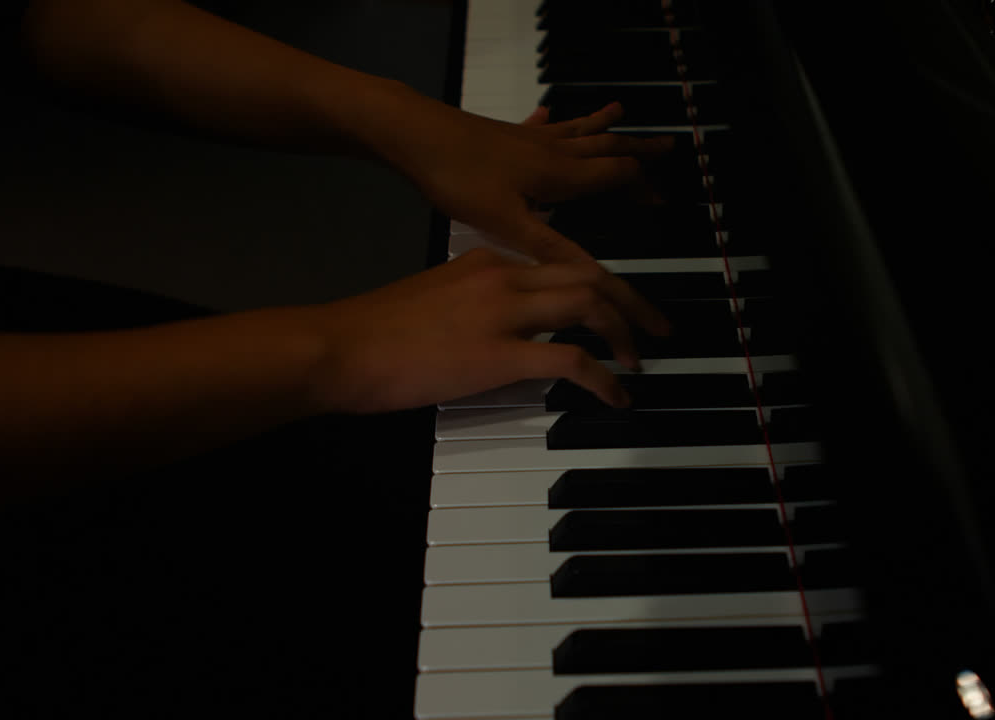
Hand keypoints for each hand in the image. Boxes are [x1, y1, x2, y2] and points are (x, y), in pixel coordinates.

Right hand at [306, 248, 664, 413]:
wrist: (340, 347)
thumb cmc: (374, 332)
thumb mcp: (434, 297)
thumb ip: (475, 302)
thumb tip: (503, 328)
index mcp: (486, 259)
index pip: (560, 261)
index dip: (598, 284)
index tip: (617, 303)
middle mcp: (502, 275)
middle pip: (589, 273)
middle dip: (631, 299)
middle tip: (655, 326)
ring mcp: (502, 312)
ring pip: (589, 304)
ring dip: (624, 331)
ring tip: (640, 358)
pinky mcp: (499, 354)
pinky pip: (571, 359)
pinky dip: (603, 376)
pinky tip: (615, 393)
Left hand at [364, 84, 670, 264]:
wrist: (415, 135)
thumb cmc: (459, 179)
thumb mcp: (507, 223)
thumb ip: (554, 248)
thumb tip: (597, 278)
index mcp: (561, 175)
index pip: (617, 177)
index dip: (643, 188)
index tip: (663, 199)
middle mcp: (553, 152)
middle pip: (607, 148)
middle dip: (638, 151)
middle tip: (667, 148)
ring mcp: (529, 138)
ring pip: (579, 130)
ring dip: (604, 127)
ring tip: (622, 113)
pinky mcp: (505, 134)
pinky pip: (542, 123)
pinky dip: (556, 119)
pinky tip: (550, 110)